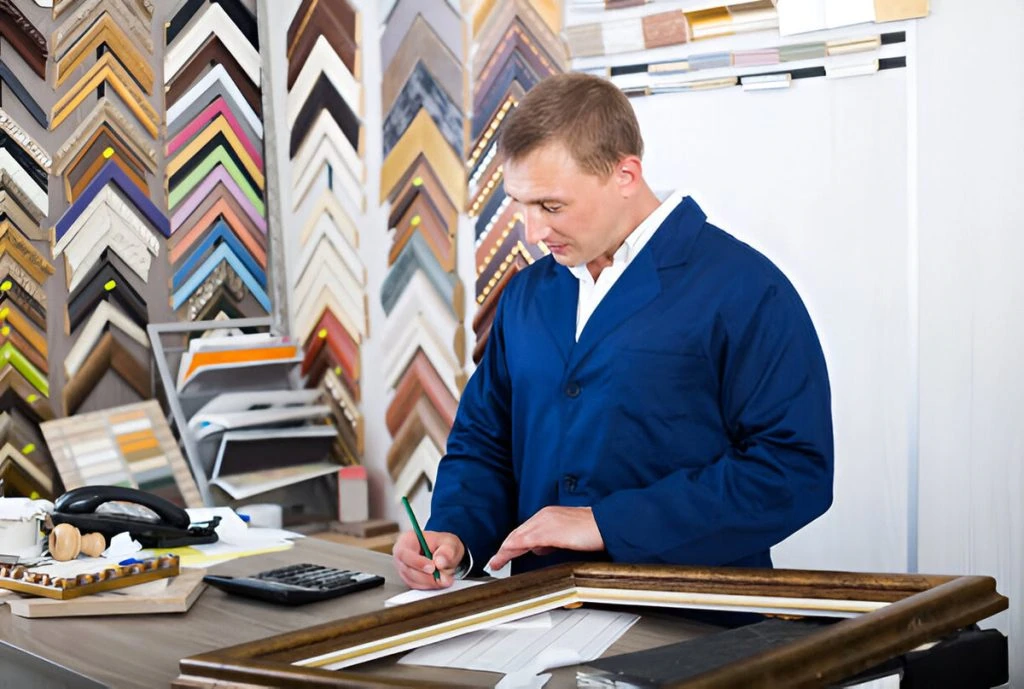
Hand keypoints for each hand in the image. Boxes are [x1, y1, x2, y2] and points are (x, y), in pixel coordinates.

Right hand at [392, 530, 465, 589]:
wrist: (444, 552)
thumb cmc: (443, 544)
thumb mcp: (450, 542)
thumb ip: (447, 551)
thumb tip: (439, 562)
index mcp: (407, 540)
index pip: (404, 553)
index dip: (418, 562)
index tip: (432, 568)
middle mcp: (402, 556)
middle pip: (408, 570)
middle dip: (427, 577)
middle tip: (444, 578)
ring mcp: (403, 569)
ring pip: (412, 581)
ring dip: (430, 583)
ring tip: (446, 579)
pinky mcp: (409, 580)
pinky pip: (417, 586)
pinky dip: (429, 586)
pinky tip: (440, 581)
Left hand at [488, 506, 603, 570]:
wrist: (606, 525)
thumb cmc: (592, 529)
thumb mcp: (567, 535)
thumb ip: (551, 540)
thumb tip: (539, 548)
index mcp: (548, 515)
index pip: (525, 530)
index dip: (512, 543)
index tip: (503, 553)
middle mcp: (544, 515)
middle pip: (518, 533)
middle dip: (505, 548)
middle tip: (494, 561)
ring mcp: (545, 522)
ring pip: (518, 537)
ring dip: (506, 550)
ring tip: (496, 562)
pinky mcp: (548, 532)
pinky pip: (524, 541)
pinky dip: (512, 549)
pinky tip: (505, 555)